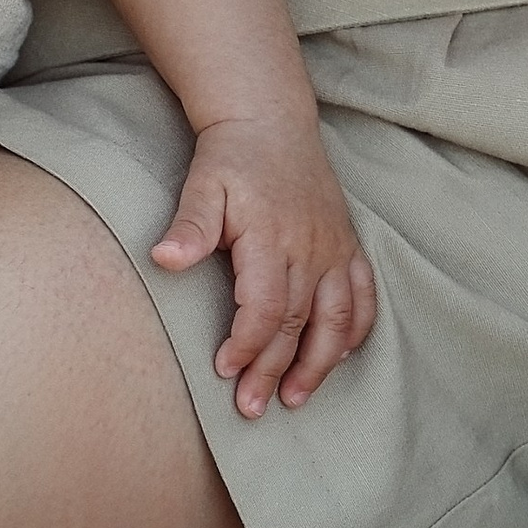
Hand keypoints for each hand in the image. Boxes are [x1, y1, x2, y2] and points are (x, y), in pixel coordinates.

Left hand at [153, 114, 377, 415]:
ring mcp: (334, 246)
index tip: (224, 370)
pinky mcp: (348, 243)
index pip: (266, 308)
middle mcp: (311, 246)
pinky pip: (363, 295)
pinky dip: (356, 330)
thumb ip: (189, 225)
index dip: (247, 345)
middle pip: (297, 323)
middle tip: (251, 407)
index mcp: (272, 236)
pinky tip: (341, 356)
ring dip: (320, 363)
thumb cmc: (230, 157)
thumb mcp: (202, 183)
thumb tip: (164, 259)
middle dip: (275, 371)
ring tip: (297, 398)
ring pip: (338, 318)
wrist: (268, 119)